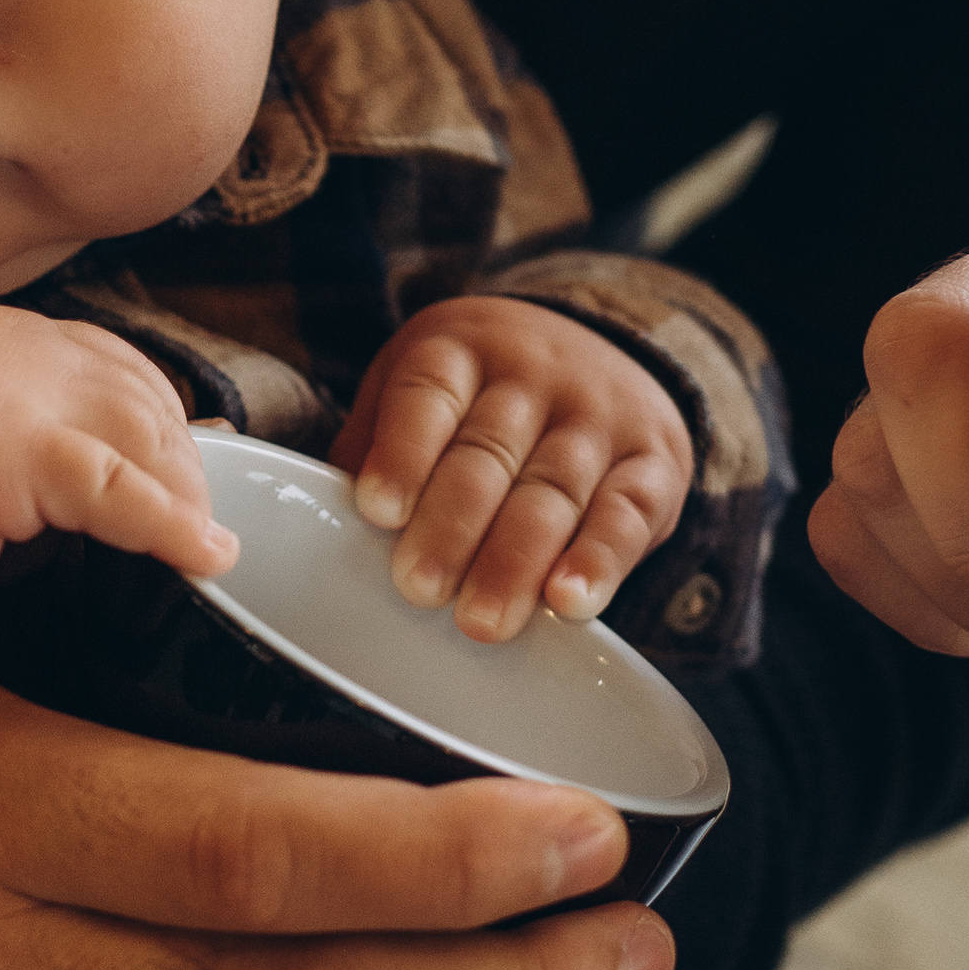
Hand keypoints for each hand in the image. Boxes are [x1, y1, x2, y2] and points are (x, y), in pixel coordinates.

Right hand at [0, 306, 234, 625]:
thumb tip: (68, 495)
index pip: (115, 366)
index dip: (158, 426)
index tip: (179, 482)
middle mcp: (20, 351)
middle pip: (144, 398)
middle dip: (182, 468)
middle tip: (192, 533)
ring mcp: (19, 394)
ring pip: (146, 437)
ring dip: (182, 499)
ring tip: (195, 552)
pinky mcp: (14, 451)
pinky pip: (117, 488)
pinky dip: (170, 525)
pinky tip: (204, 559)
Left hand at [330, 295, 691, 639]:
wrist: (603, 351)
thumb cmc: (479, 397)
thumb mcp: (419, 392)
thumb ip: (374, 451)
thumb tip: (315, 530)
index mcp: (460, 349)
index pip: (427, 394)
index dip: (403, 452)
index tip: (378, 510)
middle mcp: (534, 374)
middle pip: (488, 453)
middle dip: (453, 526)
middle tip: (419, 589)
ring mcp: (599, 415)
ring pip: (554, 489)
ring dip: (516, 560)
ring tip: (482, 620)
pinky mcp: (653, 461)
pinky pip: (626, 514)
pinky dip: (600, 561)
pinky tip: (570, 604)